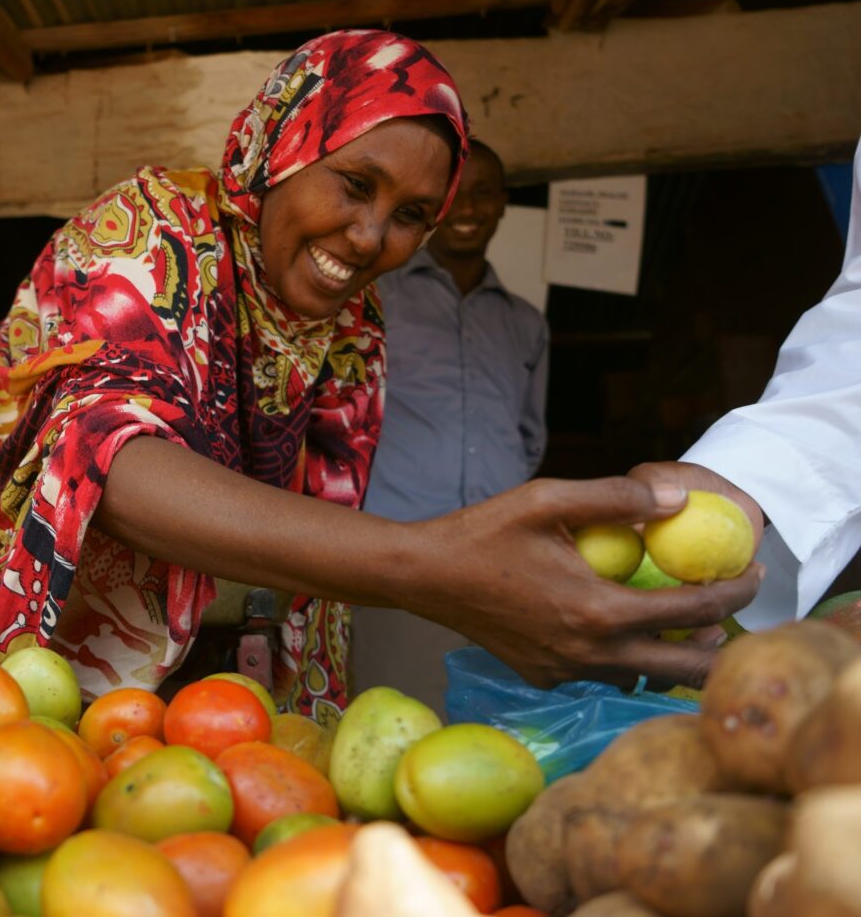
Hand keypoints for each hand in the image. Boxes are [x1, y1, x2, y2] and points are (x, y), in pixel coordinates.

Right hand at [391, 476, 760, 689]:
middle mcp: (588, 654)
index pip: (694, 610)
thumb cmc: (482, 532)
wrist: (423, 576)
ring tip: (685, 624)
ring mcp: (565, 673)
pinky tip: (617, 628)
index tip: (754, 572)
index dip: (736, 590)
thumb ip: (616, 497)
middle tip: (729, 611)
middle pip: (687, 669)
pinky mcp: (544, 678)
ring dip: (674, 655)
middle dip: (721, 643)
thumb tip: (678, 501)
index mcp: (598, 612)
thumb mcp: (546, 499)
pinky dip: (625, 657)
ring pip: (645, 678)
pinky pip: (602, 675)